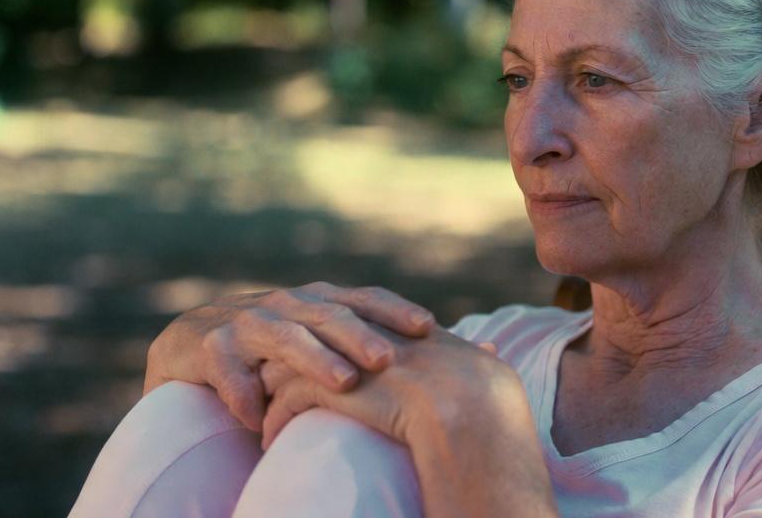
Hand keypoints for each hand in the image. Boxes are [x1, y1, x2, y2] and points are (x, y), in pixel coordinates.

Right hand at [143, 282, 435, 429]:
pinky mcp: (206, 347)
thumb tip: (457, 351)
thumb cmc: (269, 350)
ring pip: (283, 337)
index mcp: (315, 301)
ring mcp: (244, 323)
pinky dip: (242, 393)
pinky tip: (256, 416)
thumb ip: (365, 346)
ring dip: (313, 358)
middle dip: (360, 336)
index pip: (362, 299)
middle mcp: (283, 304)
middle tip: (388, 359)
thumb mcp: (316, 339)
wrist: (189, 344)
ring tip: (343, 381)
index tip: (429, 327)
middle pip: (327, 316)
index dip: (394, 310)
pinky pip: (227, 372)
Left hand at [260, 331, 557, 517]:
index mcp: (430, 339)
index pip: (376, 327)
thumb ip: (482, 359)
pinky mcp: (340, 384)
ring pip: (305, 360)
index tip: (335, 363)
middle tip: (284, 372)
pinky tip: (269, 435)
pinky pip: (295, 394)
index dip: (350, 345)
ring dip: (282, 383)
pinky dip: (278, 414)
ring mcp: (364, 357)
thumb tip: (490, 350)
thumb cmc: (495, 419)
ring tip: (265, 404)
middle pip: (334, 334)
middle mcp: (391, 338)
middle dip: (308, 353)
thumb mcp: (491, 378)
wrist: (478, 421)